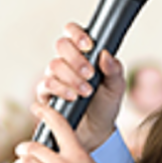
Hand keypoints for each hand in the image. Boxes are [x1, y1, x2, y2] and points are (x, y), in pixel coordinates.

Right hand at [34, 23, 125, 151]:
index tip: (89, 46)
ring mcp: (54, 76)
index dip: (77, 34)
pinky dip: (60, 89)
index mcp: (83, 53)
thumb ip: (114, 70)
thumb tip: (105, 54)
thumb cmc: (106, 104)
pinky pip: (45, 84)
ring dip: (71, 78)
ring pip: (54, 65)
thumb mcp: (116, 87)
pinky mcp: (46, 93)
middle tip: (90, 74)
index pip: (72, 31)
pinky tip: (72, 97)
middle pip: (61, 45)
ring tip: (86, 92)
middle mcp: (66, 61)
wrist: (96, 131)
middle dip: (76, 59)